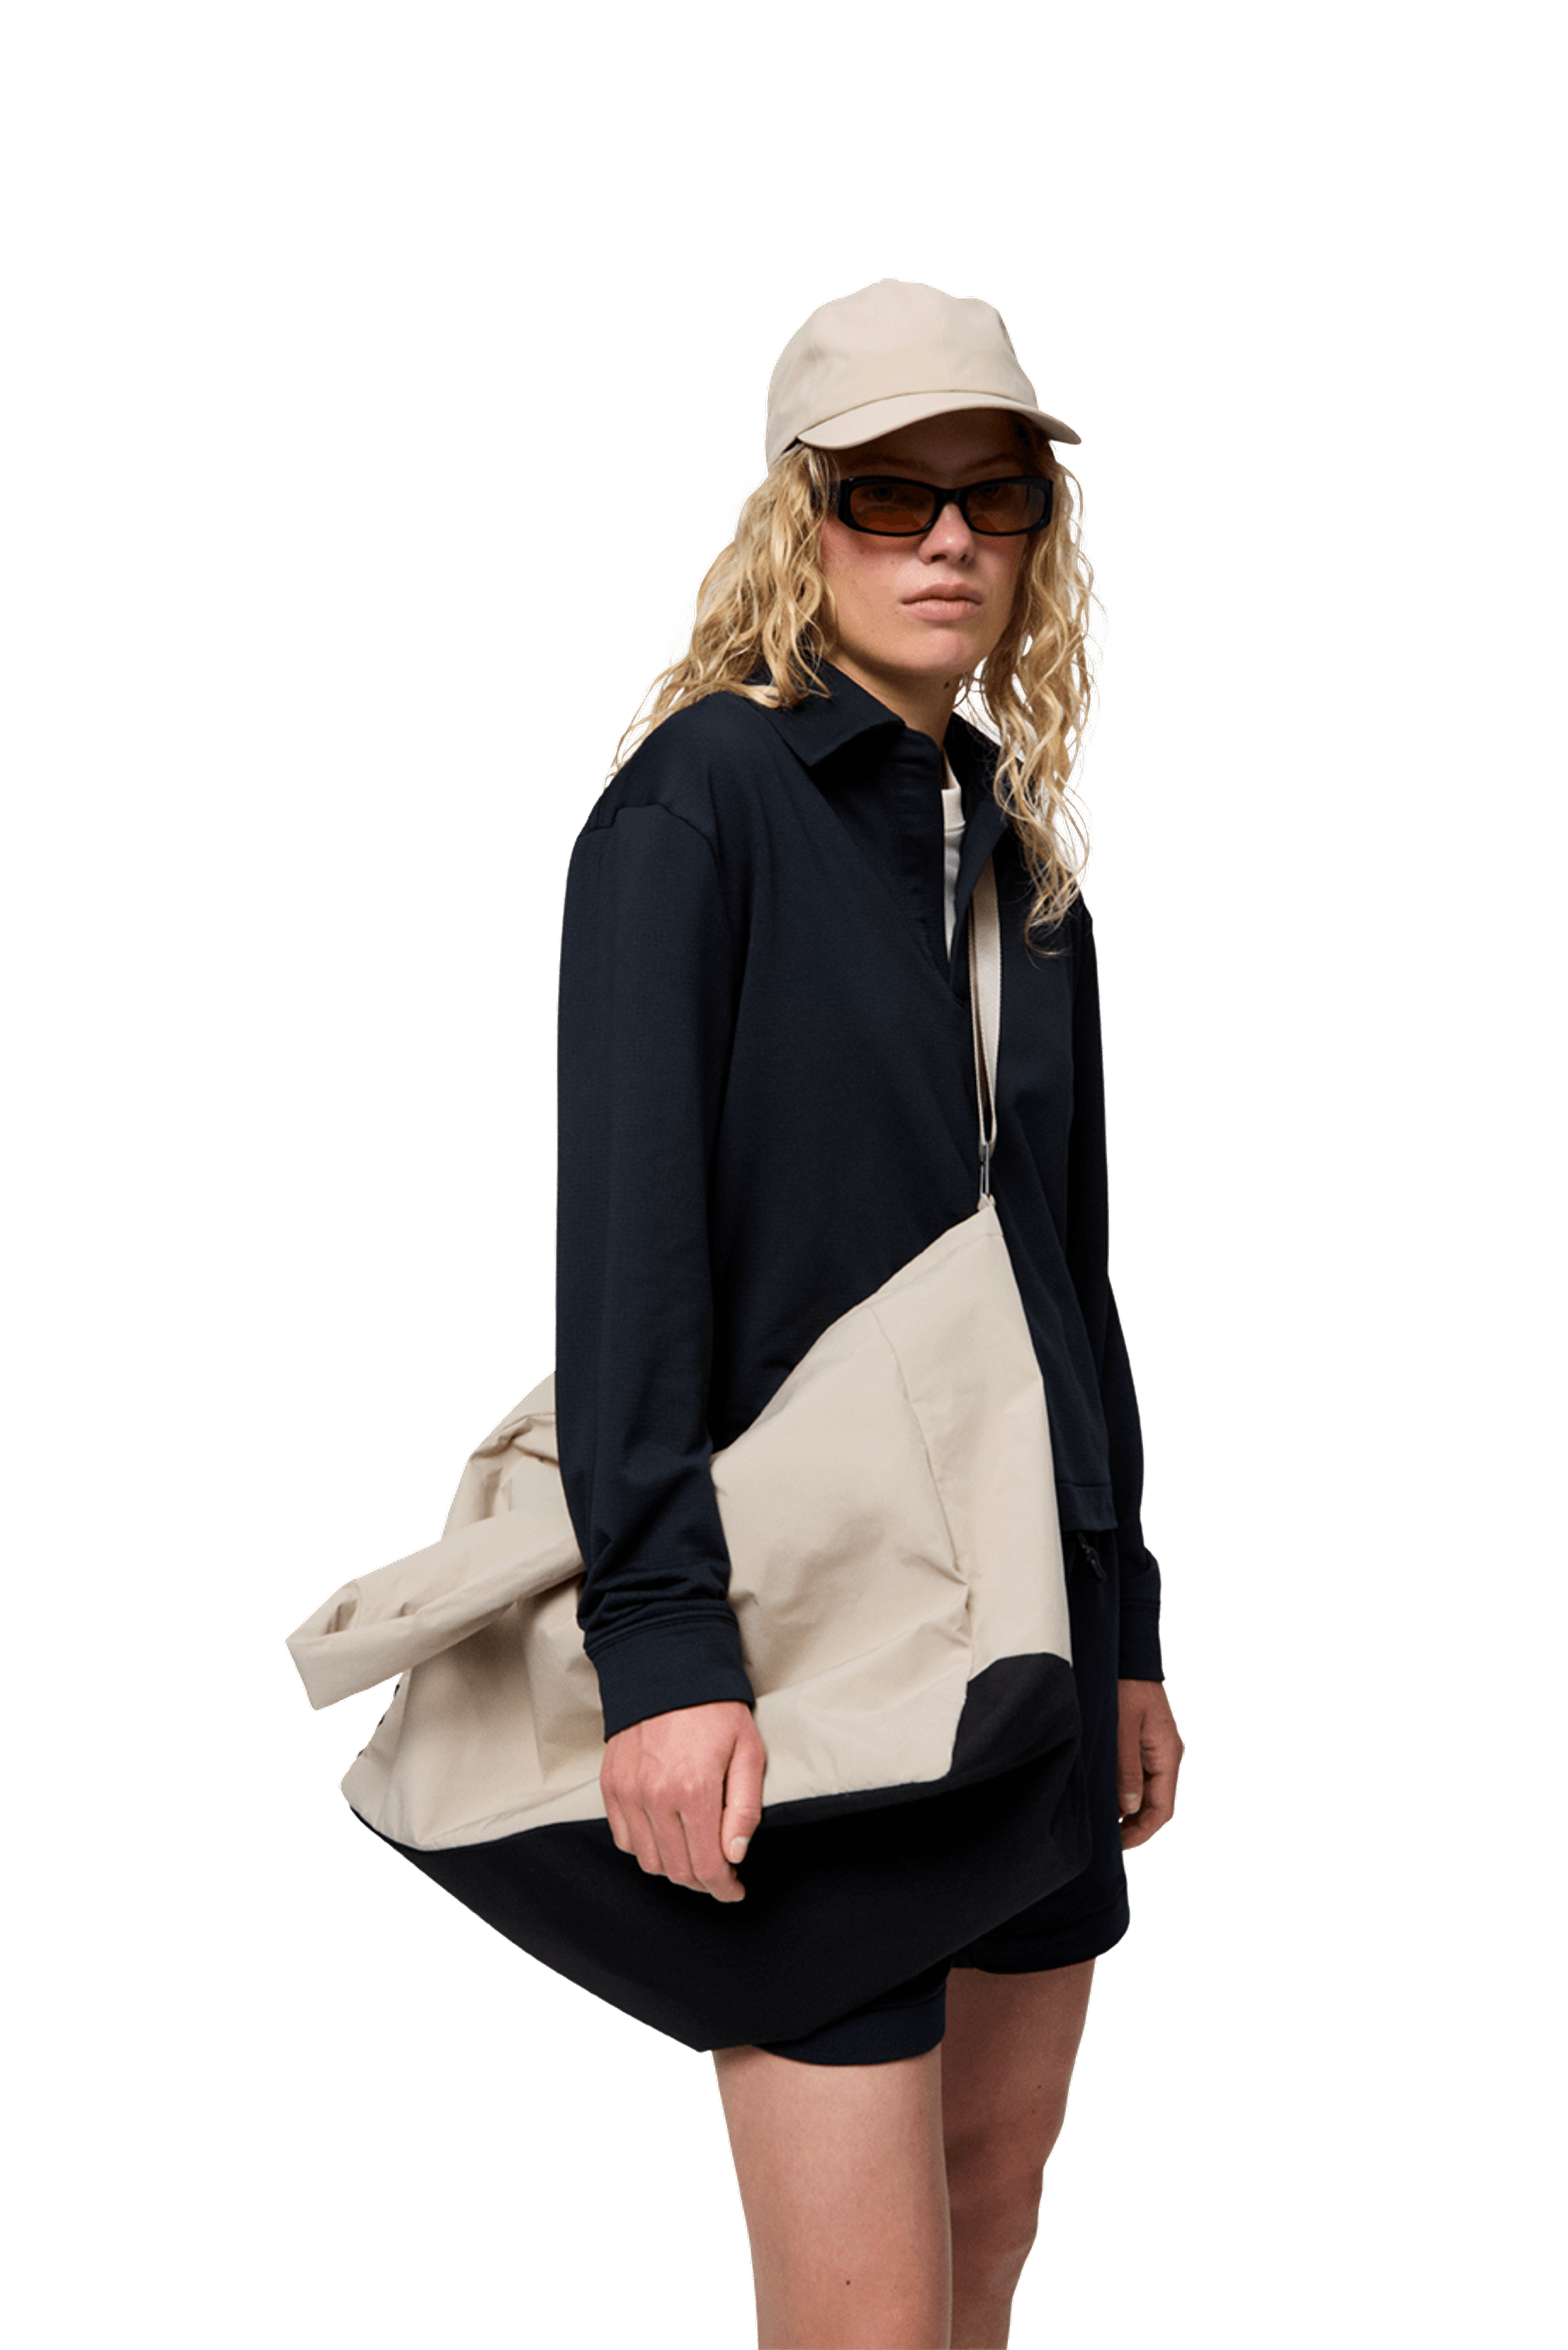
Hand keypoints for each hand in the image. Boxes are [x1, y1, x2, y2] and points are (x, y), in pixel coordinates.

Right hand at [601, 1699, 766, 1902]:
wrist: (668, 1670)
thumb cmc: (714, 1710)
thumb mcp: (748, 1752)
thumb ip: (745, 1808)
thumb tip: (735, 1854)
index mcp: (695, 1790)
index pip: (707, 1865)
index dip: (724, 1888)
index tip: (735, 1890)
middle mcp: (656, 1797)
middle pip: (677, 1870)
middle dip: (703, 1881)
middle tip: (720, 1874)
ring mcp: (629, 1793)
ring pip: (649, 1861)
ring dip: (674, 1868)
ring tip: (694, 1855)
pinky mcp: (611, 1786)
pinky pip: (624, 1839)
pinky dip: (645, 1848)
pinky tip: (665, 1836)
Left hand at [1117, 1678, 1185, 1850]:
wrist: (1130, 1656)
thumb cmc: (1126, 1687)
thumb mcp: (1123, 1729)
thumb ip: (1127, 1769)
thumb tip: (1129, 1808)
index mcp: (1168, 1755)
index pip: (1162, 1808)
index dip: (1143, 1831)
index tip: (1120, 1845)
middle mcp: (1168, 1755)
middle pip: (1158, 1804)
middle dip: (1137, 1826)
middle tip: (1110, 1841)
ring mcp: (1159, 1749)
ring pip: (1151, 1792)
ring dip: (1132, 1811)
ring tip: (1107, 1825)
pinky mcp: (1148, 1742)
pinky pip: (1144, 1776)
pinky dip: (1130, 1793)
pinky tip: (1111, 1798)